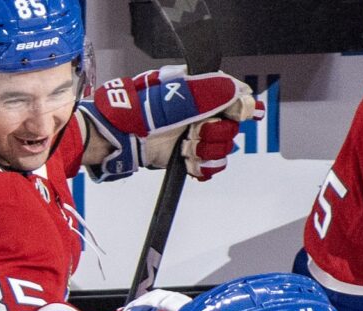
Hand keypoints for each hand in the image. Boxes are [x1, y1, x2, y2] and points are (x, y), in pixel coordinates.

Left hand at [82, 67, 262, 180]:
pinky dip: (202, 167)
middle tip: (196, 132)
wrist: (120, 137)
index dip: (241, 107)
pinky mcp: (187, 156)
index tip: (239, 114)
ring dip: (207, 151)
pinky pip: (211, 166)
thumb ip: (214, 93)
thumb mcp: (181, 95)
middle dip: (216, 134)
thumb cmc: (144, 110)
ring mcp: (195, 135)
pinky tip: (189, 161)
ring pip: (223, 149)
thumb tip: (243, 94)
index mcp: (203, 92)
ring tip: (186, 148)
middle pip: (232, 128)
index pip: (235, 97)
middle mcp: (202, 113)